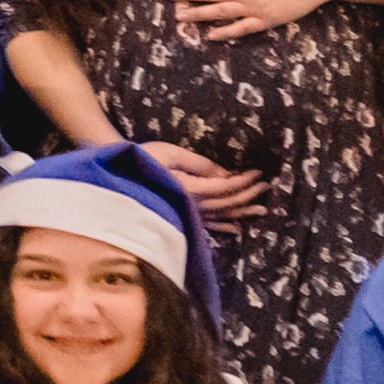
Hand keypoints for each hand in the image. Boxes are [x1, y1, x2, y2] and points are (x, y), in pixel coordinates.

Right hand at [140, 139, 266, 221]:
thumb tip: (225, 174)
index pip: (224, 187)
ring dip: (242, 213)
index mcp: (189, 189)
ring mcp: (186, 214)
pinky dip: (224, 227)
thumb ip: (198, 164)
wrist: (116, 180)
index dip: (243, 181)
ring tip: (261, 210)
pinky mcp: (182, 216)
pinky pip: (208, 226)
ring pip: (221, 217)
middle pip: (227, 204)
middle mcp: (191, 206)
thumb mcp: (169, 154)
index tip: (258, 173)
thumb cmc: (141, 161)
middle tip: (266, 187)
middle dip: (248, 196)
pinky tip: (237, 229)